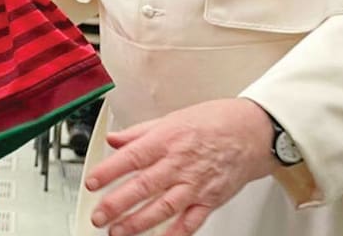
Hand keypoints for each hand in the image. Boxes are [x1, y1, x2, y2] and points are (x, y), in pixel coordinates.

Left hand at [87, 99, 276, 235]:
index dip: (109, 171)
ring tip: (118, 232)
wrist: (251, 132)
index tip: (91, 182)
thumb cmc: (212, 123)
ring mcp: (195, 184)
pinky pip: (191, 222)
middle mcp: (178, 164)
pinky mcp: (210, 200)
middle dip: (117, 204)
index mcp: (165, 141)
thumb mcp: (170, 119)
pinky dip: (175, 234)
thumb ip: (139, 133)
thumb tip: (114, 139)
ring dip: (138, 223)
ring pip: (162, 208)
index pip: (131, 158)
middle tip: (98, 216)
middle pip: (143, 187)